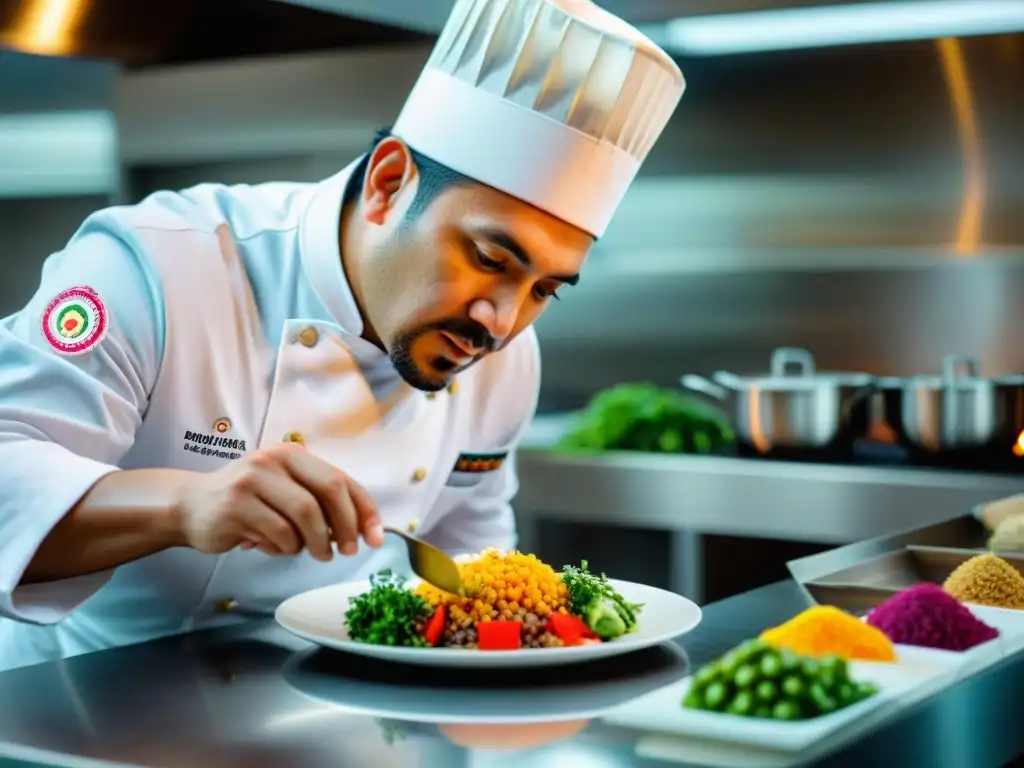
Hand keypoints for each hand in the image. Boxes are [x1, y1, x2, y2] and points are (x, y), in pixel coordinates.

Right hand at [173, 442, 383, 559]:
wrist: (190, 505)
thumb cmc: (249, 502)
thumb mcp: (286, 492)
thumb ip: (321, 504)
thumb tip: (363, 531)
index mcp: (294, 454)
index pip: (342, 480)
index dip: (364, 510)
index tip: (376, 537)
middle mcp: (275, 460)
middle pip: (329, 491)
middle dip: (345, 526)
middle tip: (346, 551)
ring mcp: (253, 481)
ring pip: (305, 517)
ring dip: (314, 543)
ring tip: (310, 553)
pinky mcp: (236, 506)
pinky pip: (278, 534)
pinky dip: (284, 548)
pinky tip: (273, 546)